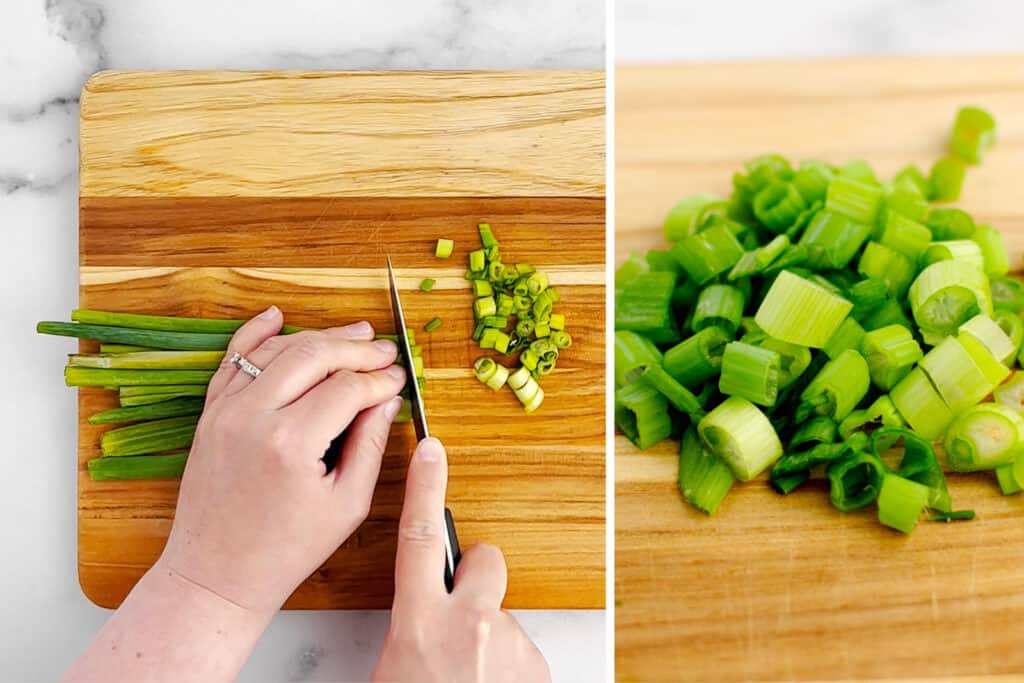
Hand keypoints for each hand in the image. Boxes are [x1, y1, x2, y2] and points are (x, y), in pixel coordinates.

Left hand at [158, 306, 406, 616]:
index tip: (400, 379)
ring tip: (352, 335)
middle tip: (385, 350)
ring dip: (317, 337)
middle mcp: (253, 417)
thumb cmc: (285, 550)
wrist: (216, 574)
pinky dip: (255, 334)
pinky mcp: (210, 415)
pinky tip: (278, 317)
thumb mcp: (346, 505)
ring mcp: (225, 412)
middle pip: (313, 356)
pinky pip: (233, 360)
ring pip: (277, 350)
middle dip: (356, 348)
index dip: (380, 379)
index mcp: (291, 444)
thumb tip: (387, 399)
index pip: (348, 388)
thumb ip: (370, 445)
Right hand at [372, 438, 550, 682]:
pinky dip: (508, 664)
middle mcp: (470, 624)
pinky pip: (521, 647)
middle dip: (477, 573)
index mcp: (420, 625)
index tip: (431, 449)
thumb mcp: (392, 673)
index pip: (419, 538)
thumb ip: (408, 634)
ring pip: (502, 614)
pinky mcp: (537, 664)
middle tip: (462, 612)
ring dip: (490, 637)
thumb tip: (416, 625)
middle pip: (485, 559)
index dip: (424, 487)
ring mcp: (508, 643)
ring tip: (470, 678)